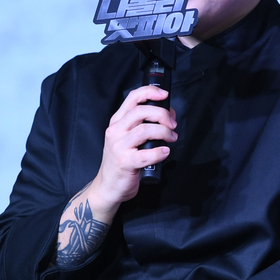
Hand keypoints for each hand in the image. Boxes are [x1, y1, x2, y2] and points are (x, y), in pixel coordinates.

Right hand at [91, 85, 176, 213]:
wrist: (107, 187)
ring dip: (164, 132)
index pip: (132, 98)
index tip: (165, 95)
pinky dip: (159, 152)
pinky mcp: (125, 163)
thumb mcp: (127, 138)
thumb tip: (168, 115)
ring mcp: (119, 147)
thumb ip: (143, 124)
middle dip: (162, 114)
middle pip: (140, 112)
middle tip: (172, 125)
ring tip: (171, 138)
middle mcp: (116, 131)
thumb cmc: (122, 160)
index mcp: (117, 121)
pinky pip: (146, 155)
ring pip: (144, 130)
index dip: (150, 92)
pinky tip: (165, 153)